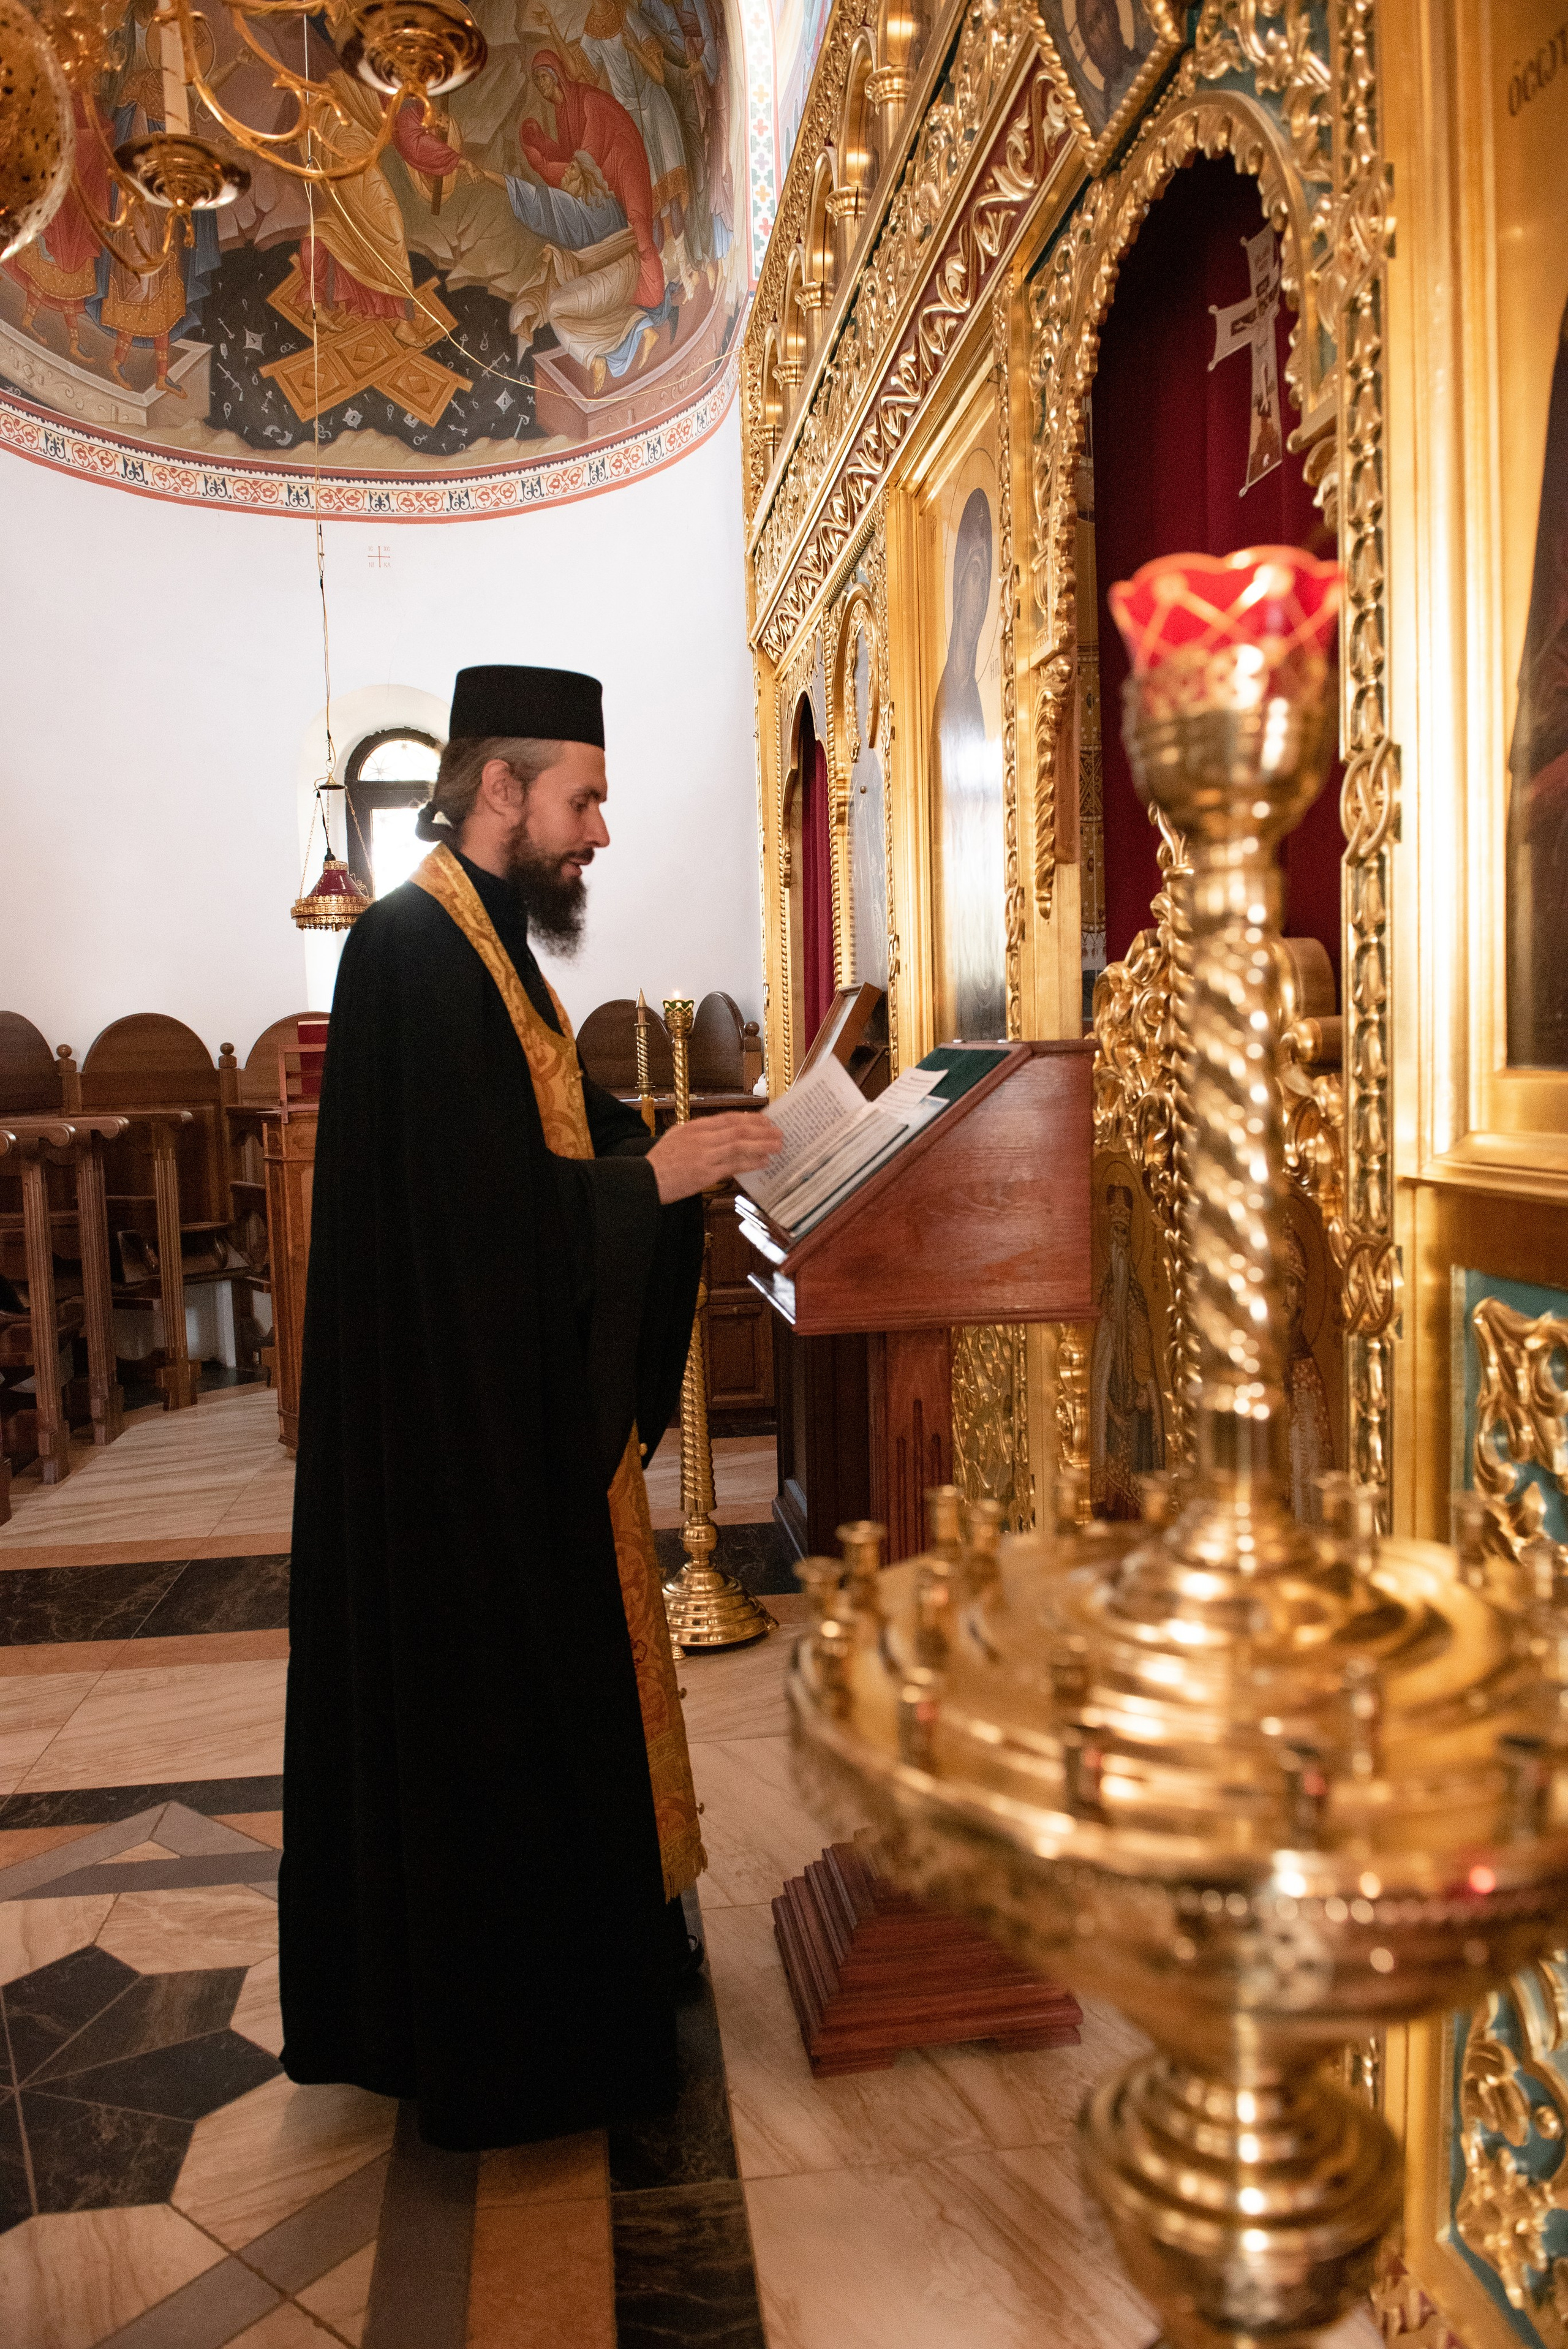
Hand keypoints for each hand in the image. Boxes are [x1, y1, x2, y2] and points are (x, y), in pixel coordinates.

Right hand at [647, 1113, 783, 1203]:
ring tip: (778, 1146)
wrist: (644, 1180)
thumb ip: (697, 1134)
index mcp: (695, 1127)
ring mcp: (704, 1155)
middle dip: (762, 1130)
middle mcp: (702, 1137)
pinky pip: (734, 1165)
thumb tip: (720, 1134)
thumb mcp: (675, 1138)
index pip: (729, 1118)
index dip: (750, 1118)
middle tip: (779, 1132)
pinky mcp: (705, 1173)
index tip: (766, 1120)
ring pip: (740, 1145)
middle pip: (739, 1129)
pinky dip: (751, 1162)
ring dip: (762, 1144)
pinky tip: (764, 1162)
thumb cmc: (659, 1162)